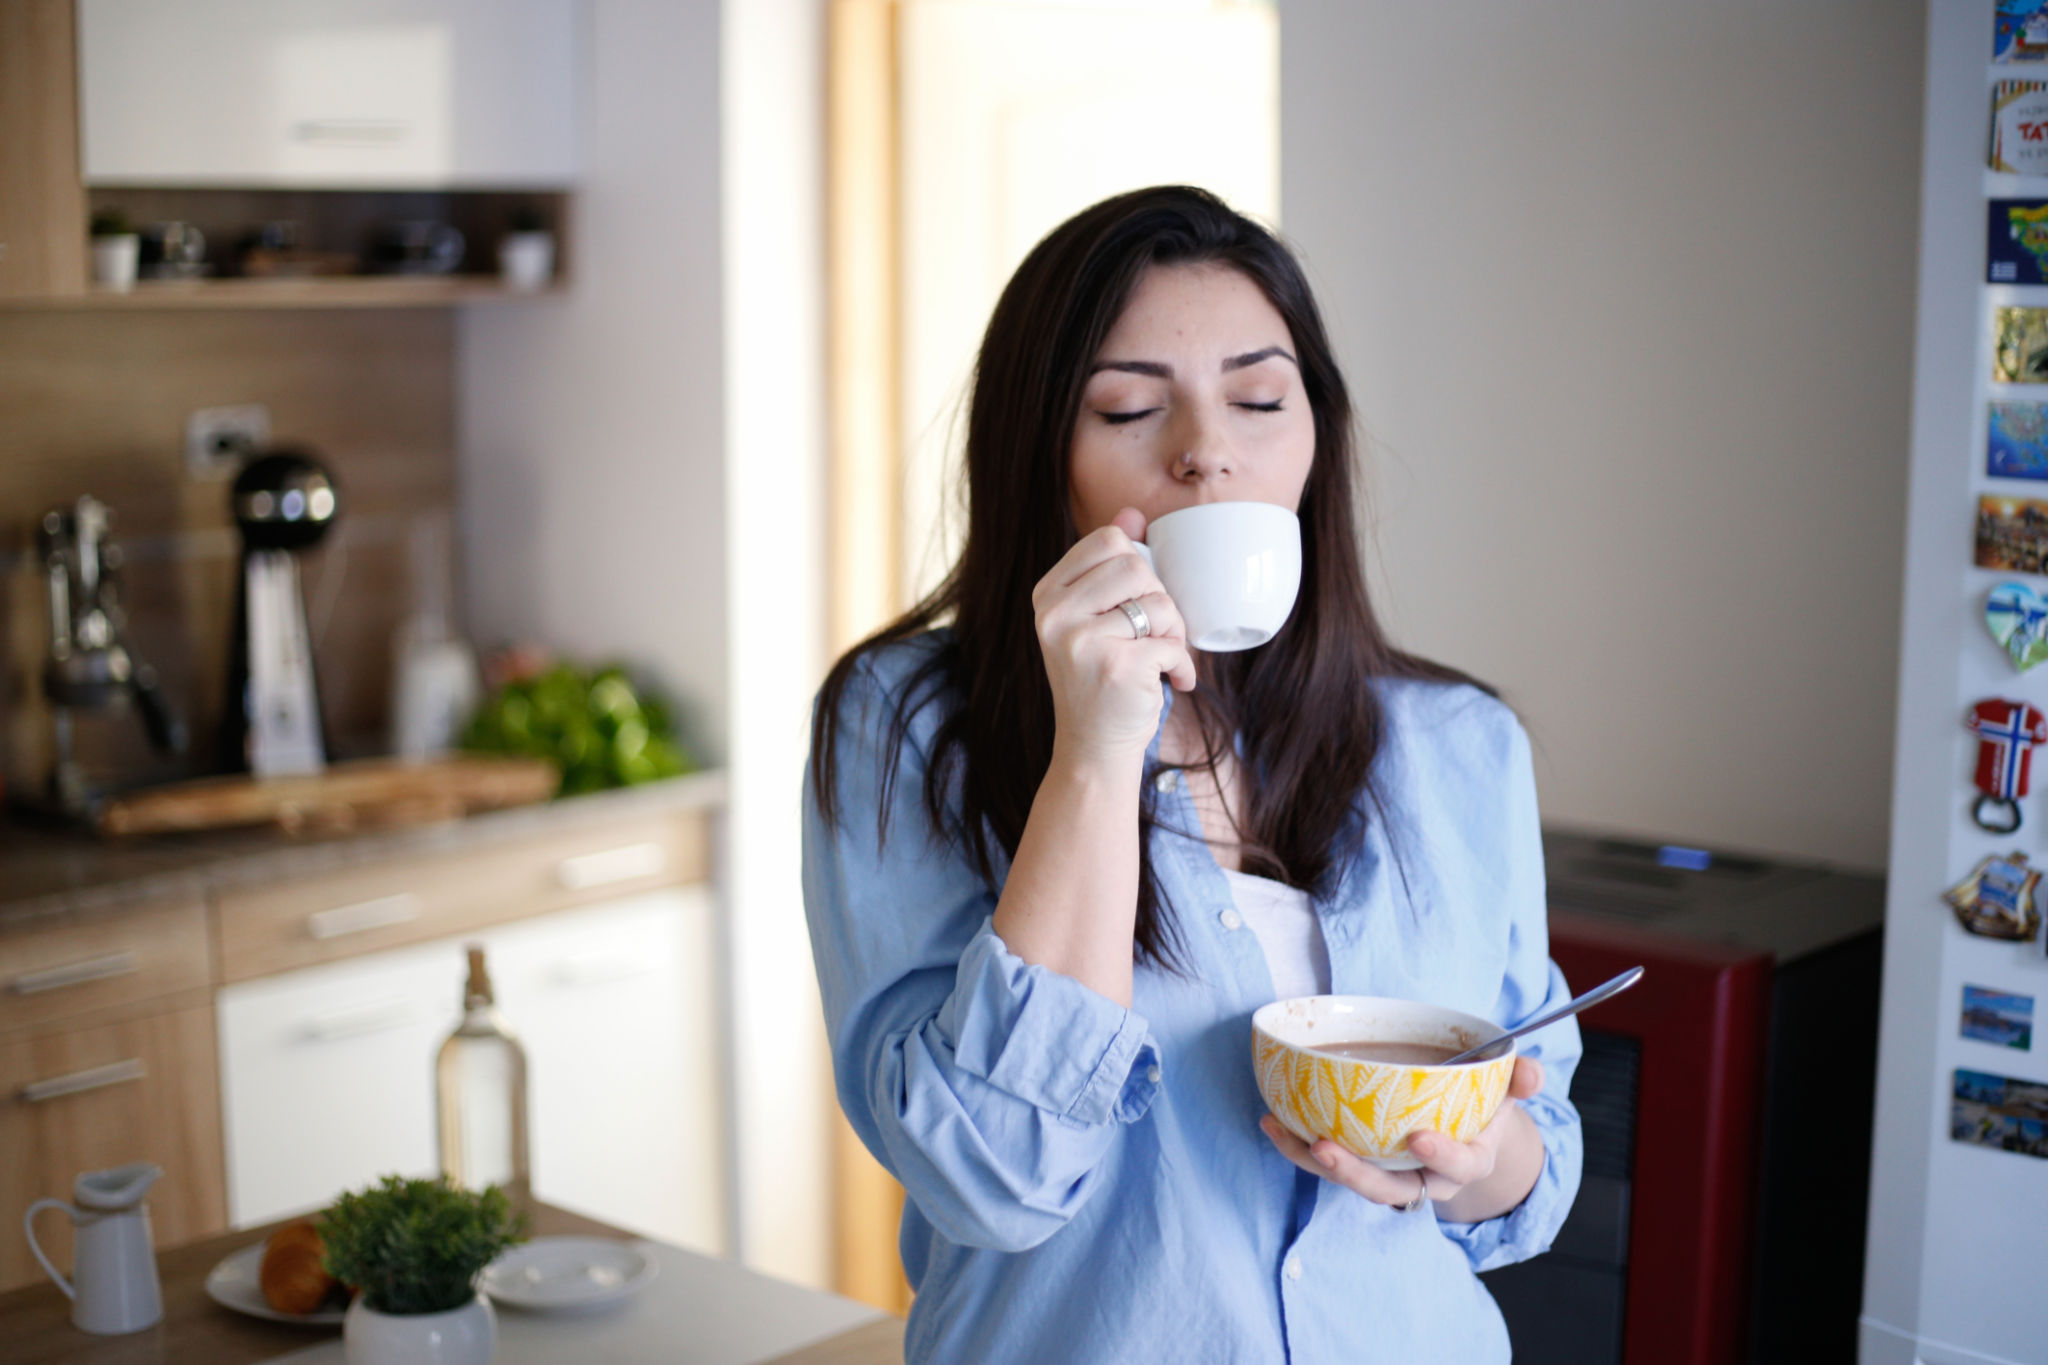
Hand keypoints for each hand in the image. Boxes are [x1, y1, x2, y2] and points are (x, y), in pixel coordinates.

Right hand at [1032, 508, 1196, 765]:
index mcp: (1048, 594)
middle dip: (1159, 601)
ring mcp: (1081, 640)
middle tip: (1152, 636)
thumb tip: (1132, 512)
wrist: (1093, 748)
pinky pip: (1172, 644)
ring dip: (1174, 634)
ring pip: (1160, 604)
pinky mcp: (1115, 667)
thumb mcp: (1095, 618)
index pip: (1109, 540)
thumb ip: (1109, 566)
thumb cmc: (1100, 678)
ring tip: (1160, 659)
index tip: (1132, 604)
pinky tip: (1172, 683)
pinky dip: (1182, 666)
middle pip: (1137, 567)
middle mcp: (1054, 614)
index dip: (1136, 567)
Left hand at [1258, 1056, 1545, 1210]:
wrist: (1464, 1133)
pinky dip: (1296, 1147)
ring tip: (1287, 1134)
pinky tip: (1272, 1121)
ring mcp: (1391, 1176)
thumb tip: (1532, 1072)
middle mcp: (1426, 1178)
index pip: (1459, 1166)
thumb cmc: (1481, 1106)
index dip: (1442, 1155)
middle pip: (1392, 1189)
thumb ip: (1519, 1080)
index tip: (1420, 1137)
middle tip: (1327, 1149)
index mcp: (1468, 1159)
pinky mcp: (1362, 1167)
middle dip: (1358, 1175)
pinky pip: (1327, 1164)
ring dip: (1315, 1162)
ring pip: (1353, 1181)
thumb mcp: (1506, 1093)